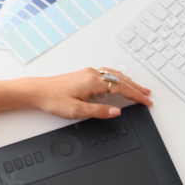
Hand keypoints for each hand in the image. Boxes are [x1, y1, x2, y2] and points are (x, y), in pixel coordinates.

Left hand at [30, 67, 151, 119]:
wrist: (37, 91)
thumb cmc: (52, 99)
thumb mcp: (77, 110)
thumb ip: (99, 111)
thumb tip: (116, 111)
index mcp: (93, 82)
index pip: (122, 88)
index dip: (136, 95)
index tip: (146, 102)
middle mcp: (92, 74)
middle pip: (121, 79)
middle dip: (136, 88)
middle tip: (148, 95)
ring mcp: (88, 73)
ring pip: (115, 75)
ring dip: (128, 82)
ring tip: (138, 89)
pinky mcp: (83, 75)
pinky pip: (107, 74)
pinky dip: (118, 79)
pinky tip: (118, 82)